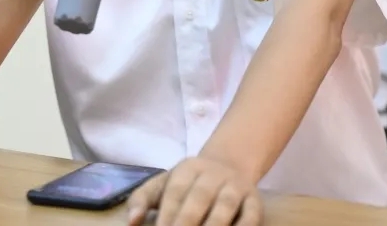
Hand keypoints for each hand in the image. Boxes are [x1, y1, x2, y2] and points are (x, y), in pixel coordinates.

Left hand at [127, 156, 261, 225]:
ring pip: (226, 205)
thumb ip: (142, 199)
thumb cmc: (188, 184)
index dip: (167, 215)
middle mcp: (213, 174)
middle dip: (186, 223)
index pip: (175, 192)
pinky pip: (251, 214)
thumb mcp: (163, 184)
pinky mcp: (255, 200)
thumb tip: (132, 222)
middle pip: (199, 198)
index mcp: (187, 169)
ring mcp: (236, 186)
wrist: (228, 165)